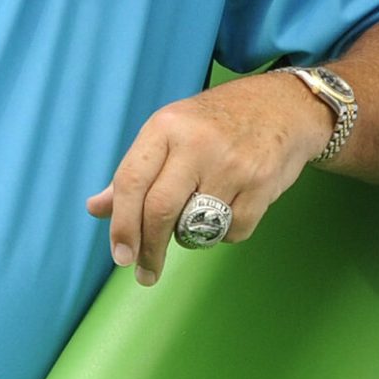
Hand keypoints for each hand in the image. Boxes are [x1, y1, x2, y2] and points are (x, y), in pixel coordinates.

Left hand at [86, 74, 329, 285]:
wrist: (283, 106)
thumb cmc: (216, 123)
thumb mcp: (169, 133)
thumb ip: (134, 173)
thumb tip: (96, 208)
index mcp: (166, 127)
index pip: (131, 181)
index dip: (122, 225)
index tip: (121, 256)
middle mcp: (197, 143)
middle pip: (161, 210)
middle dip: (149, 250)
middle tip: (145, 272)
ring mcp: (232, 164)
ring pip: (197, 227)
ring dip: (190, 237)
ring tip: (196, 219)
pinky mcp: (262, 183)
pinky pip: (233, 232)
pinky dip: (225, 233)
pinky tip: (229, 209)